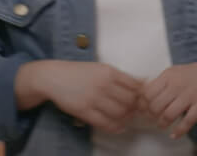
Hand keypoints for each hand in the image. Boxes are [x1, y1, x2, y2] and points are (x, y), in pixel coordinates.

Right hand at [19, 60, 142, 133]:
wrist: (54, 77)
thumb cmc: (79, 72)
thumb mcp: (101, 68)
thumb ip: (120, 76)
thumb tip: (143, 81)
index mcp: (109, 71)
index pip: (135, 86)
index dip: (141, 95)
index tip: (141, 100)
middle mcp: (103, 84)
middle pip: (130, 100)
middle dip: (135, 108)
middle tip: (135, 111)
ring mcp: (94, 98)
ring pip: (120, 113)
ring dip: (126, 118)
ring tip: (126, 118)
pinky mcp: (84, 111)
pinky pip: (106, 123)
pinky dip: (116, 127)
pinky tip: (119, 126)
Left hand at [138, 56, 196, 138]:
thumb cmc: (193, 74)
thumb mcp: (174, 73)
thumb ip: (160, 83)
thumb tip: (142, 97)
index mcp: (168, 76)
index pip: (147, 93)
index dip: (143, 104)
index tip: (144, 110)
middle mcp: (177, 84)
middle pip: (155, 105)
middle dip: (152, 115)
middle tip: (153, 118)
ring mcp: (190, 94)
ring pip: (169, 114)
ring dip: (162, 123)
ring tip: (162, 125)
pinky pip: (188, 121)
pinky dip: (179, 131)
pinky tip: (174, 135)